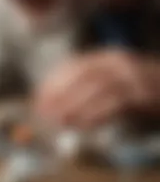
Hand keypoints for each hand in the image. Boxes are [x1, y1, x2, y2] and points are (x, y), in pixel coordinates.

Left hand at [34, 50, 159, 129]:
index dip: (54, 82)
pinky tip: (81, 125)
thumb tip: (57, 100)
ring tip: (58, 121)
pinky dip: (95, 115)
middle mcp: (118, 61)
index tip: (38, 96)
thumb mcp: (114, 79)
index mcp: (106, 56)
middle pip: (82, 76)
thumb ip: (89, 84)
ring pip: (96, 89)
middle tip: (42, 111)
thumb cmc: (139, 86)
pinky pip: (115, 105)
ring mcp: (132, 76)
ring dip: (74, 106)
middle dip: (59, 94)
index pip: (73, 66)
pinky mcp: (144, 95)